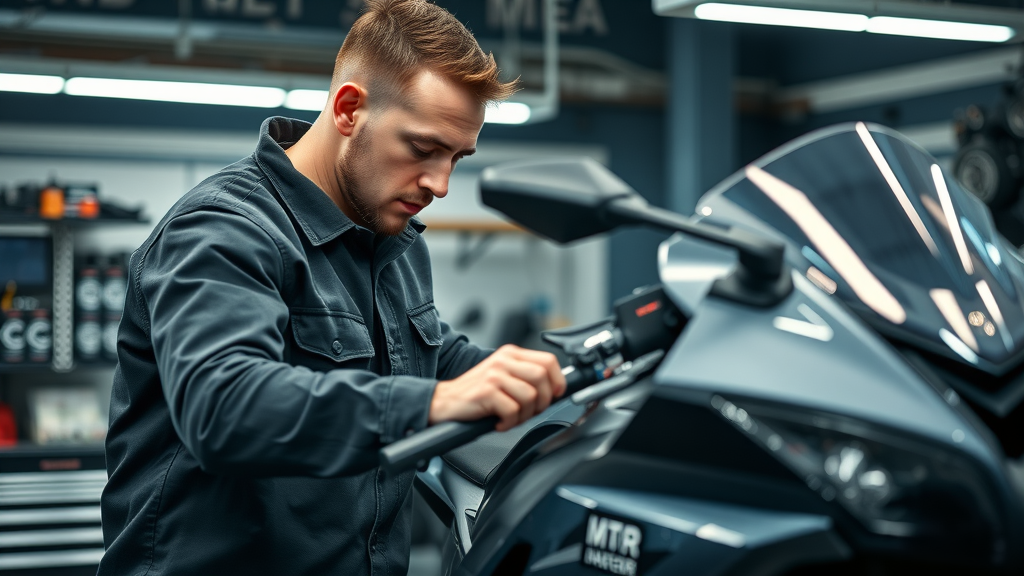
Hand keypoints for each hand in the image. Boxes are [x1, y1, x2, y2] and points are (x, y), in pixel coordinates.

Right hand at [429, 344, 565, 431]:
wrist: (444, 401)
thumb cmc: (476, 394)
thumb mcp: (502, 376)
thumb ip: (525, 376)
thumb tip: (555, 390)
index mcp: (510, 354)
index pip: (548, 360)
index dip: (557, 380)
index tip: (555, 395)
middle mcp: (503, 361)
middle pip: (542, 377)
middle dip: (543, 401)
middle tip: (530, 411)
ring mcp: (494, 375)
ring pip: (530, 396)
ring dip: (525, 415)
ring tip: (511, 418)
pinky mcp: (486, 391)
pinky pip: (513, 410)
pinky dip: (509, 423)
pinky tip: (499, 422)